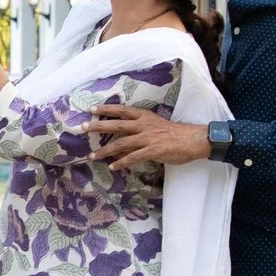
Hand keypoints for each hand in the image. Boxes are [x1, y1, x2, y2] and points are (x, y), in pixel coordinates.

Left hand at [84, 104, 211, 170]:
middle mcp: (143, 125)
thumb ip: (139, 131)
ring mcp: (147, 138)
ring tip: (92, 155)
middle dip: (98, 126)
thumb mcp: (155, 126)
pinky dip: (121, 162)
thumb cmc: (175, 134)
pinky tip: (112, 166)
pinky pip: (132, 158)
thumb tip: (123, 140)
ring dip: (104, 150)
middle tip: (83, 127)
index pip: (122, 110)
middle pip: (116, 124)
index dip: (107, 109)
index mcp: (144, 116)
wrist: (193, 139)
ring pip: (120, 143)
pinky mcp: (152, 150)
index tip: (92, 109)